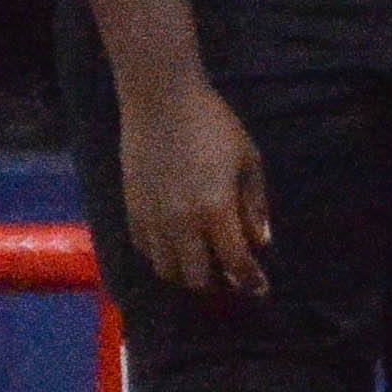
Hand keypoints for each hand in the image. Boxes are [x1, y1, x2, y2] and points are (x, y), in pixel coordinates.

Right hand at [119, 73, 269, 294]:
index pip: (234, 263)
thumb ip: (255, 206)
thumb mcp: (248, 162)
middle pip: (195, 278)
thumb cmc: (214, 126)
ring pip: (165, 269)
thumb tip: (261, 242)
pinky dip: (162, 256)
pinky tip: (177, 246)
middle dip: (217, 283)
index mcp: (214, 211)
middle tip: (232, 277)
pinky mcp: (130, 209)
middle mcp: (179, 223)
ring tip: (205, 264)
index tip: (260, 290)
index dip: (250, 281)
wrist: (161, 101)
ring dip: (187, 274)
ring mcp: (150, 218)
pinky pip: (144, 249)